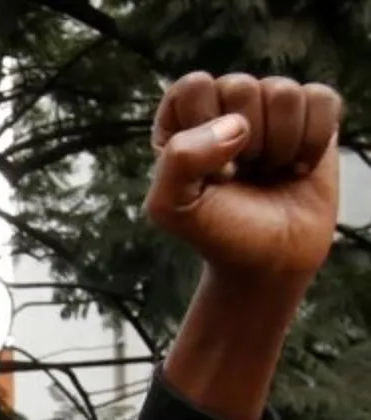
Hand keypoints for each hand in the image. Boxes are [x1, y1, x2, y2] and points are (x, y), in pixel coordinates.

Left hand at [148, 73, 341, 279]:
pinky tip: (297, 167)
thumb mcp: (172, 207)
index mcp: (180, 120)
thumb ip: (178, 161)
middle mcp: (224, 105)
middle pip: (242, 86)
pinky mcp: (312, 114)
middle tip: (243, 174)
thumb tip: (235, 124)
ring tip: (267, 171)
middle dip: (245, 142)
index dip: (206, 128)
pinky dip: (314, 140)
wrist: (268, 258)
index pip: (194, 86)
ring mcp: (269, 107)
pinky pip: (323, 99)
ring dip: (280, 144)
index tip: (212, 171)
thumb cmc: (215, 231)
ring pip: (285, 92)